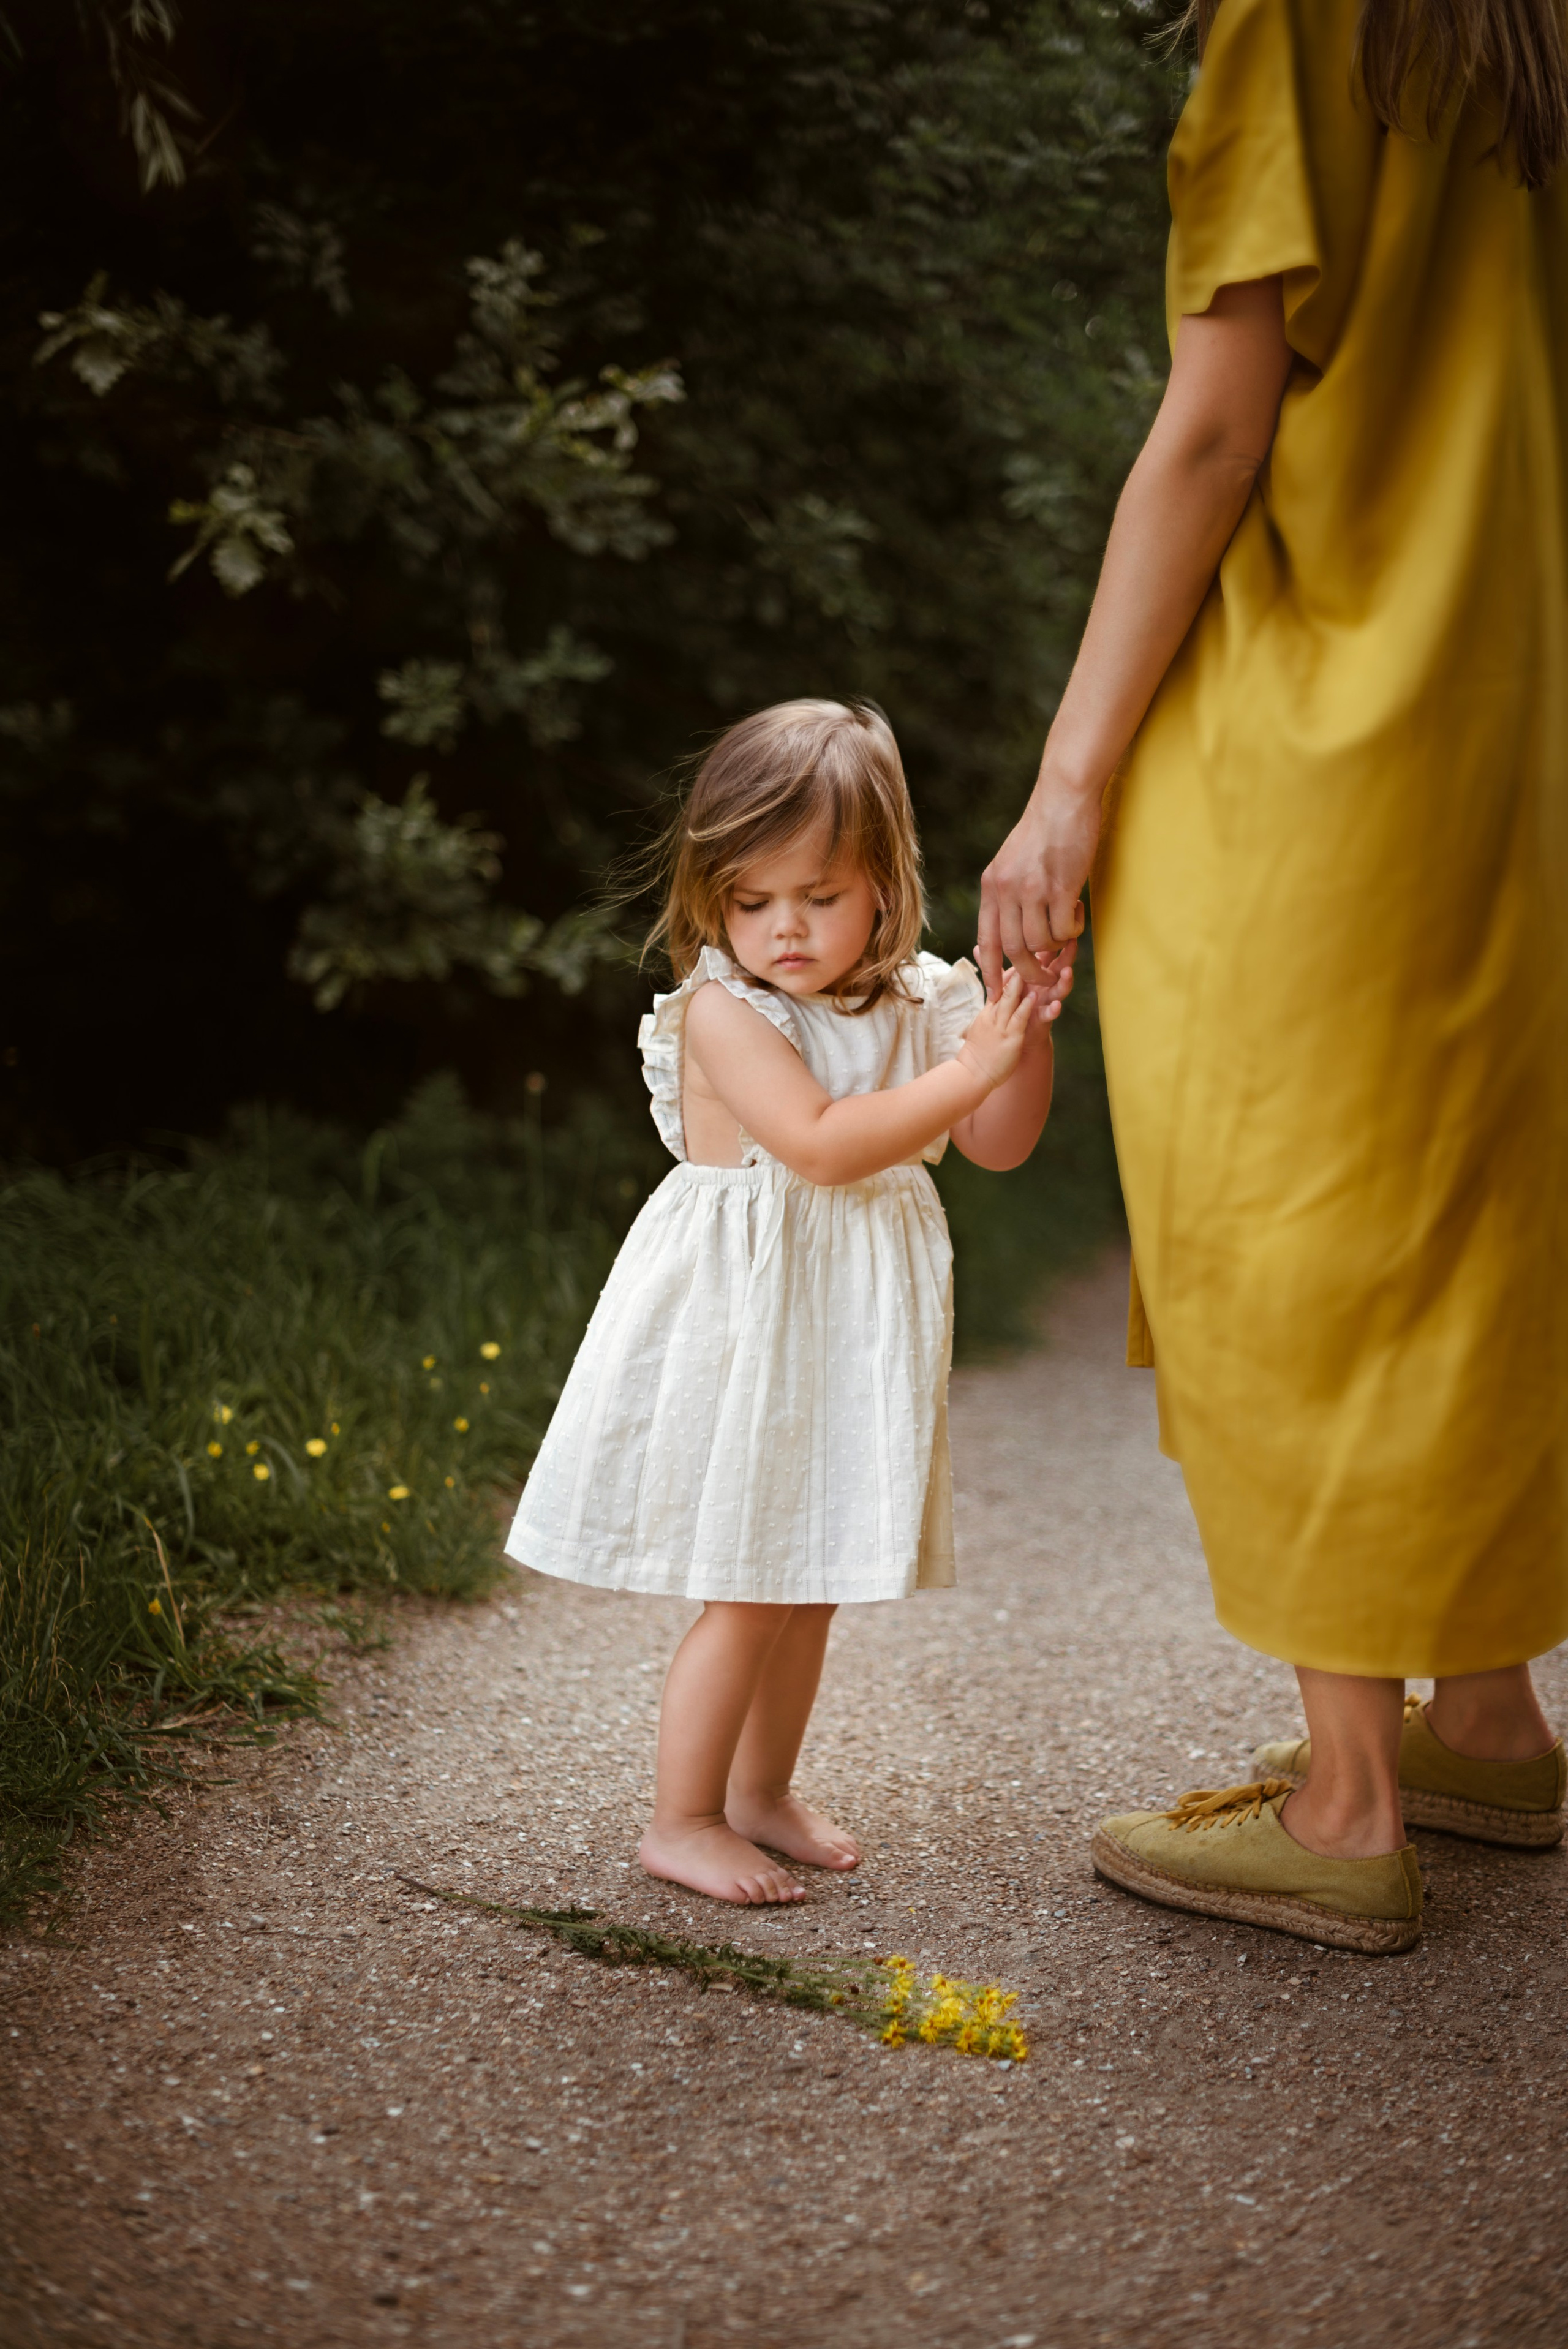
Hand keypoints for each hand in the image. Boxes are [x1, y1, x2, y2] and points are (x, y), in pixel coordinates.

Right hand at [957, 969, 1040, 1091]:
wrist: (971, 1075)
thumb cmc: (976, 1057)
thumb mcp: (978, 1030)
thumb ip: (986, 1017)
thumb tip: (989, 1009)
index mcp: (987, 1013)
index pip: (997, 988)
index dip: (1007, 973)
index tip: (1016, 958)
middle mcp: (993, 1016)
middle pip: (1004, 988)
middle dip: (1017, 971)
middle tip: (1026, 953)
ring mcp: (1001, 1026)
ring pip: (1011, 999)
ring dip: (1023, 983)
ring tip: (1033, 968)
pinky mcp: (1010, 1038)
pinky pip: (1019, 1018)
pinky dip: (1026, 1006)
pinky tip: (1035, 996)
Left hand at [976, 766, 1102, 999]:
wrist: (1064, 798)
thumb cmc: (1044, 830)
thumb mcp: (1012, 861)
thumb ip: (1009, 892)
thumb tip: (1014, 927)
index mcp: (991, 886)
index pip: (986, 940)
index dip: (991, 971)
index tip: (997, 993)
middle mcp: (1005, 890)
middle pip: (1014, 950)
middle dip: (1030, 972)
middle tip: (1046, 978)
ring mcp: (1031, 889)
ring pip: (1040, 943)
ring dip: (1056, 946)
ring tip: (1066, 927)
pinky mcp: (1059, 887)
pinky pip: (1063, 929)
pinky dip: (1072, 930)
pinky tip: (1076, 911)